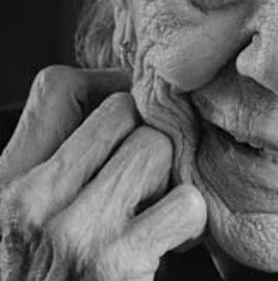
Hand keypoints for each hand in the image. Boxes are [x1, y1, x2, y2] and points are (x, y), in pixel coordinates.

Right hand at [0, 67, 205, 279]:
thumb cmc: (42, 277)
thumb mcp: (24, 221)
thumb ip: (59, 171)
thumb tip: (120, 115)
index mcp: (7, 182)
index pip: (58, 88)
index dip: (108, 83)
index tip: (137, 104)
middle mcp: (34, 199)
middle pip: (123, 110)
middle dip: (148, 133)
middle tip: (153, 167)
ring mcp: (76, 230)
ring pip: (157, 146)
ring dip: (171, 174)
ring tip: (160, 204)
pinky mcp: (117, 263)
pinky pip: (184, 199)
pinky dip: (191, 217)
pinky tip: (174, 238)